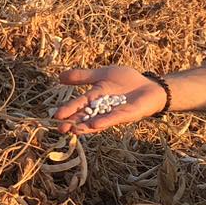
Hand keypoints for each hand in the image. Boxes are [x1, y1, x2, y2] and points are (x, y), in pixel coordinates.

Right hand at [52, 66, 167, 134]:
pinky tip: (95, 125)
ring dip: (86, 126)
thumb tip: (59, 77)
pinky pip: (114, 118)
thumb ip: (82, 77)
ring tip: (74, 130)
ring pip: (98, 120)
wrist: (149, 85)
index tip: (56, 116)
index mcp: (95, 97)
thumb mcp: (102, 74)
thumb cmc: (126, 80)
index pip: (79, 104)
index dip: (68, 110)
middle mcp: (103, 108)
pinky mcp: (127, 113)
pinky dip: (105, 121)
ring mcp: (114, 112)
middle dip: (74, 122)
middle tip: (61, 129)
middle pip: (86, 116)